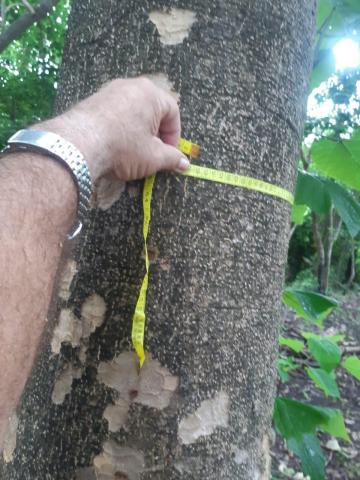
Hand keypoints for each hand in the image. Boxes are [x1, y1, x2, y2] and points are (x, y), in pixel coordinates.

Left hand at [40, 77, 189, 183]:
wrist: (78, 145)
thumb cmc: (123, 147)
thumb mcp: (153, 157)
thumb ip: (172, 159)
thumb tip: (185, 164)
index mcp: (150, 94)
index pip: (173, 112)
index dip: (174, 136)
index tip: (170, 154)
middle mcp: (130, 86)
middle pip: (152, 110)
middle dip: (155, 135)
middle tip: (153, 155)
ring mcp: (109, 91)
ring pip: (132, 113)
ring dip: (138, 133)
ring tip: (133, 154)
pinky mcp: (93, 101)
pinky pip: (115, 115)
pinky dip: (120, 130)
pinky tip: (115, 148)